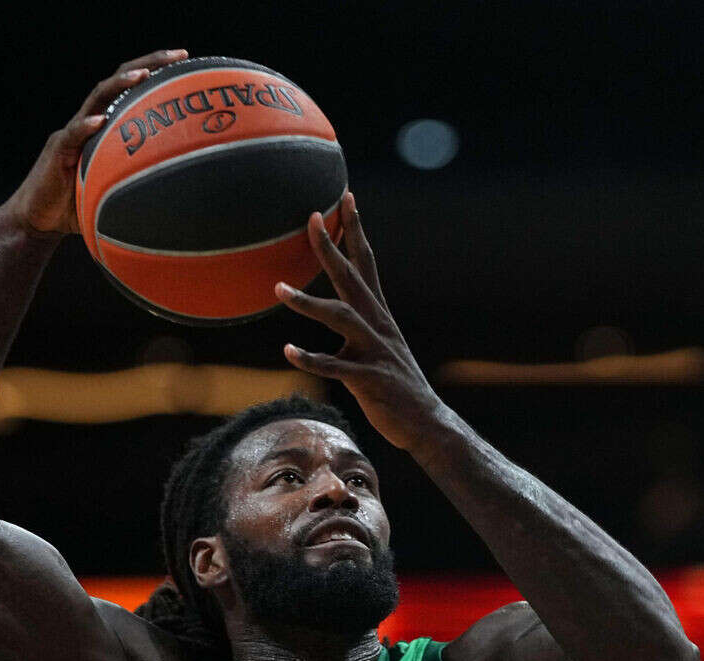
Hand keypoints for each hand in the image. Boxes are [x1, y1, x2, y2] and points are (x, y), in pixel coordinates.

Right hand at [0, 49, 187, 234]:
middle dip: (148, 63)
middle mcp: (88, 122)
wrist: (38, 219)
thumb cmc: (80, 206)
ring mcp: (72, 134)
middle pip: (117, 82)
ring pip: (96, 100)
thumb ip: (142, 182)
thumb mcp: (118, 189)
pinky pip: (72, 135)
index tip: (184, 59)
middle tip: (178, 55)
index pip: (130, 89)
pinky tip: (100, 121)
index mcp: (103, 126)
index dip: (155, 71)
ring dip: (119, 85)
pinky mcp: (58, 152)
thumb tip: (184, 193)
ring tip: (142, 75)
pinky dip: (85, 127)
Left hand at [276, 193, 447, 451]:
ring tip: (278, 288)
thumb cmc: (395, 386)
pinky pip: (334, 366)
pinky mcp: (368, 379)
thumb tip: (337, 308)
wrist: (426, 422)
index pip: (367, 262)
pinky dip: (310, 357)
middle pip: (351, 277)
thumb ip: (359, 325)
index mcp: (379, 314)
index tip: (345, 196)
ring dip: (307, 302)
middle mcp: (377, 325)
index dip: (356, 229)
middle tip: (312, 218)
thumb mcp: (378, 346)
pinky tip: (287, 350)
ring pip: (339, 317)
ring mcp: (373, 351)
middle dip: (331, 247)